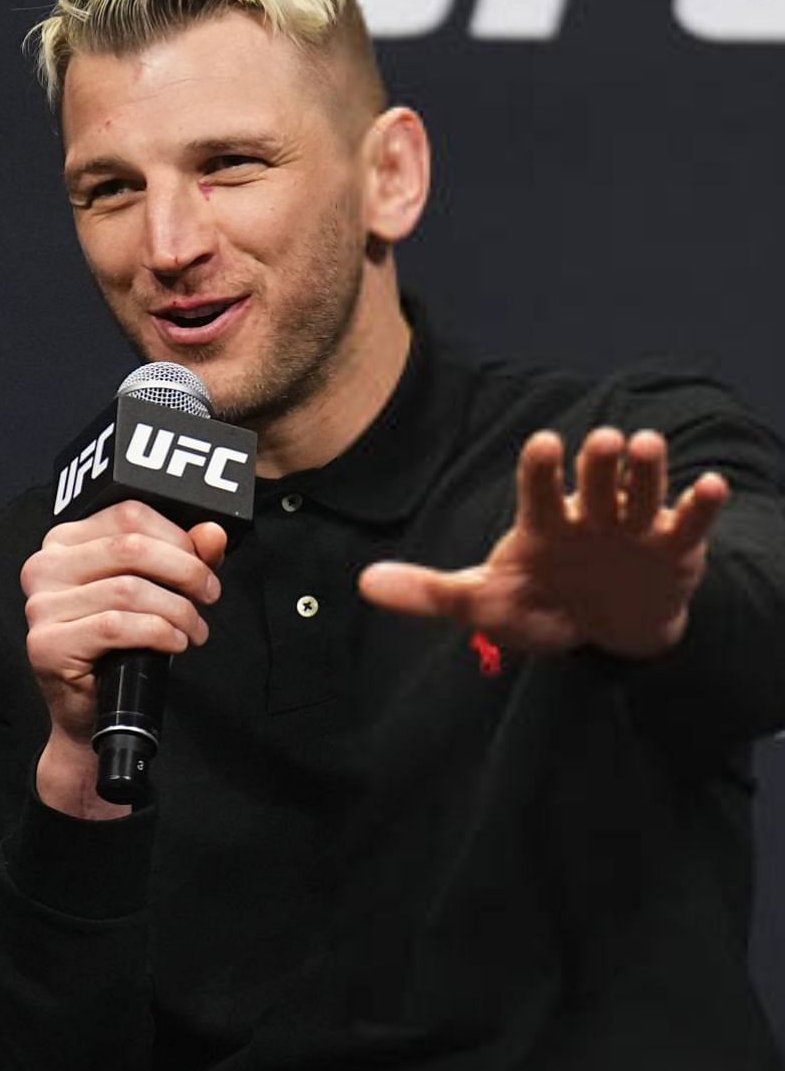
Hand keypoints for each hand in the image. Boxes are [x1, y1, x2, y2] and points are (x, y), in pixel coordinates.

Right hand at [22, 501, 226, 815]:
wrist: (90, 712)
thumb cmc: (119, 648)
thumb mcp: (155, 592)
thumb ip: (182, 557)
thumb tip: (213, 533)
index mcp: (64, 542)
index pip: (127, 514)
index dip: (177, 536)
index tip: (204, 563)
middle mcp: (44, 567)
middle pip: (130, 547)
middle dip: (185, 570)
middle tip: (209, 595)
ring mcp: (40, 606)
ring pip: (128, 589)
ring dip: (177, 610)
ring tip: (193, 630)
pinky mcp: (47, 644)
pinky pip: (115, 626)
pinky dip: (157, 633)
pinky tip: (173, 643)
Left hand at [360, 428, 727, 658]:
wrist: (601, 630)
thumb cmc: (539, 602)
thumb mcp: (484, 602)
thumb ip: (429, 593)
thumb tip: (363, 584)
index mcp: (543, 522)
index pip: (538, 487)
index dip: (542, 468)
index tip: (545, 442)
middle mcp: (589, 514)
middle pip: (593, 480)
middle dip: (596, 462)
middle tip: (600, 441)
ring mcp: (632, 528)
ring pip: (640, 490)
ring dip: (645, 470)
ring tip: (646, 445)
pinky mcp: (672, 549)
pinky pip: (687, 522)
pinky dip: (699, 504)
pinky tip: (707, 486)